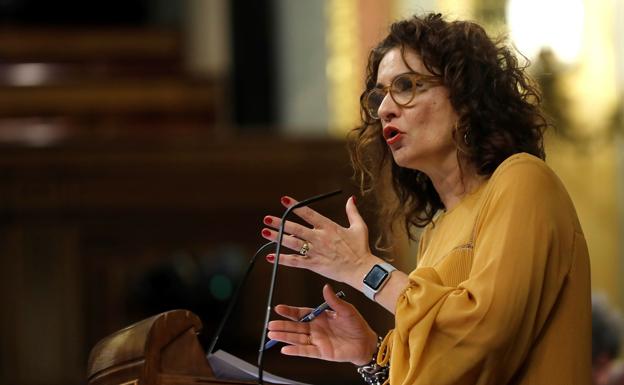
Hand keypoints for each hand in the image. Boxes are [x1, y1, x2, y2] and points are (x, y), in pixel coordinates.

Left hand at [261, 195, 378, 287]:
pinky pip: (295, 261)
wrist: (361, 269)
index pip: (308, 213)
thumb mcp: (359, 227)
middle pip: (296, 228)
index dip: (295, 206)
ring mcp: (316, 251)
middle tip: (267, 219)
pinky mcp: (314, 264)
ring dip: (277, 238)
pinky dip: (283, 259)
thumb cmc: (360, 249)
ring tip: (265, 233)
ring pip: (293, 243)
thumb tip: (351, 199)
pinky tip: (271, 257)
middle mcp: (319, 238)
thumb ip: (352, 212)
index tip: (284, 200)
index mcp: (329, 227)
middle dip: (280, 223)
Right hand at [267, 284, 377, 364]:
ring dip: (285, 337)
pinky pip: (306, 351)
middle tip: (271, 324)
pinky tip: (285, 349)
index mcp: (320, 317)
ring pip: (297, 339)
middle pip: (296, 327)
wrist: (366, 342)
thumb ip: (334, 300)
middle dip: (283, 325)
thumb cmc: (357, 325)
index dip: (290, 311)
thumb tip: (326, 287)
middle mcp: (316, 329)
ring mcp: (317, 341)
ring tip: (272, 334)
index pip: (301, 313)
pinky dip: (296, 351)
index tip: (279, 308)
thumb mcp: (346, 310)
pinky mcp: (321, 352)